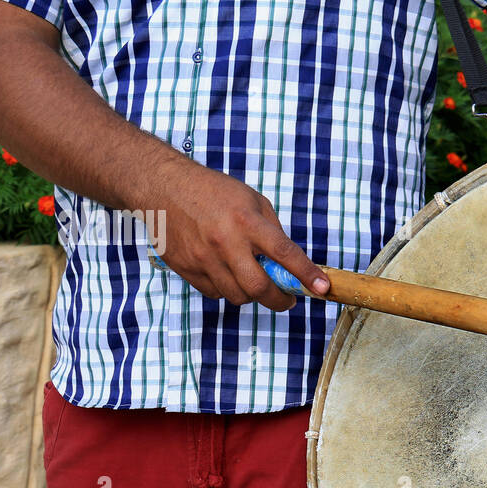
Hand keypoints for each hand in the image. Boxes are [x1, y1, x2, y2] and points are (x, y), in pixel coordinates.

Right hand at [144, 158, 329, 310]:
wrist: (163, 187)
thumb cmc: (214, 192)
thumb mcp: (252, 200)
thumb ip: (272, 231)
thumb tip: (290, 263)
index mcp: (247, 221)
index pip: (284, 253)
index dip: (306, 274)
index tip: (323, 288)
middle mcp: (225, 241)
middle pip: (259, 287)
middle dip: (279, 300)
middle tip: (286, 298)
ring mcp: (203, 257)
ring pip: (237, 295)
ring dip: (252, 294)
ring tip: (253, 279)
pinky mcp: (186, 268)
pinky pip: (215, 293)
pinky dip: (227, 289)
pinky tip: (226, 273)